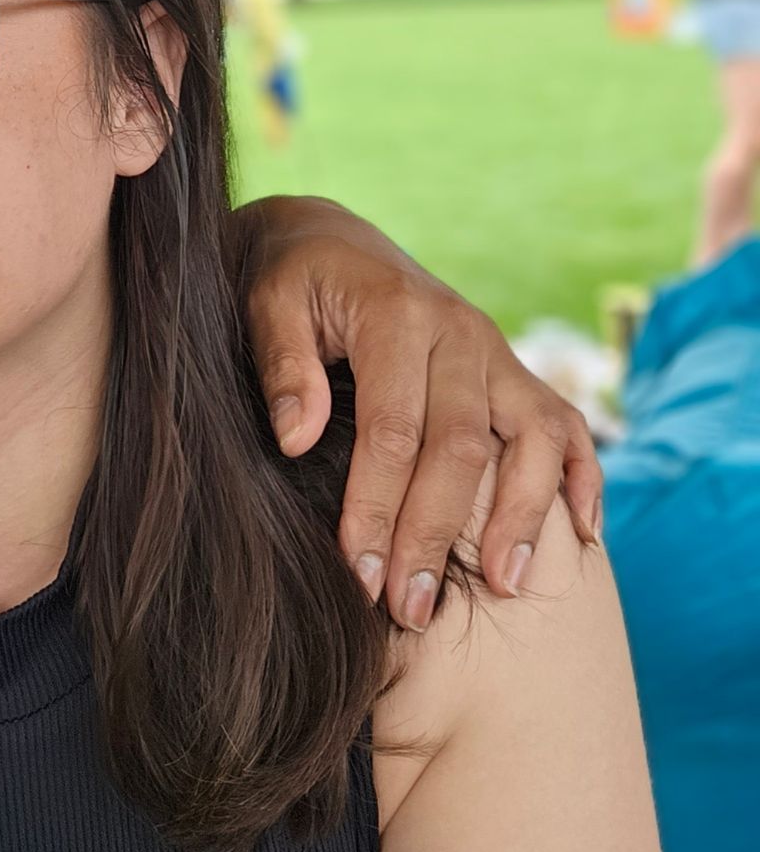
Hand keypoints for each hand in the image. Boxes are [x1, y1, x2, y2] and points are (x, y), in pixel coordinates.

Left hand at [239, 196, 602, 628]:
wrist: (332, 242)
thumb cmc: (293, 283)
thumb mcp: (268, 304)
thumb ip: (282, 365)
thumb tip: (297, 439)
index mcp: (397, 314)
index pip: (394, 430)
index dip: (378, 508)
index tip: (360, 576)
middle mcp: (460, 332)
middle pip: (463, 447)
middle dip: (436, 534)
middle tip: (413, 608)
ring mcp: (497, 352)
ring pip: (533, 438)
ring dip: (521, 517)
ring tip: (505, 589)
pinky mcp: (515, 371)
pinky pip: (565, 425)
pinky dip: (582, 477)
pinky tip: (579, 537)